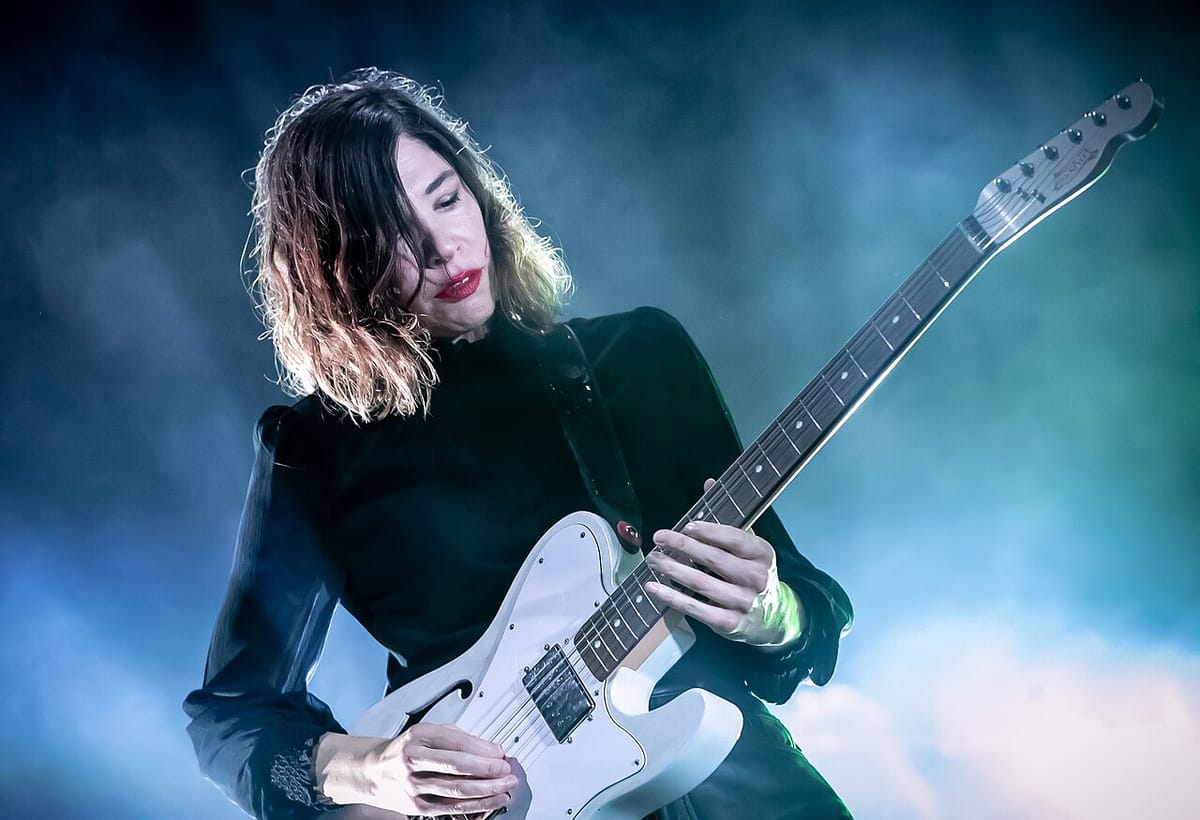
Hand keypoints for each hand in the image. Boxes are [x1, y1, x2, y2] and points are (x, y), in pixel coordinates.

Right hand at [315, 724, 514, 816]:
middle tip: (507, 770)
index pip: (457, 743)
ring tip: (505, 787)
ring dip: (487, 790)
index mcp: (419, 737)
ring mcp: (414, 785)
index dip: (483, 749)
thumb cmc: (405, 749)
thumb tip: (491, 749)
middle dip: (488, 770)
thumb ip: (459, 738)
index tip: (501, 753)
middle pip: (458, 767)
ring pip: (457, 790)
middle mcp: (414, 760)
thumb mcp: (428, 732)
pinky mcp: (417, 806)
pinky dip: (475, 806)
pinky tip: (490, 801)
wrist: (374, 771)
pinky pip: (451, 808)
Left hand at [645, 481, 805, 647]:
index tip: (686, 526)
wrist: (773, 617)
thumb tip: (708, 482)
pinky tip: (654, 587)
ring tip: (653, 559)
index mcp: (762, 553)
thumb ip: (727, 517)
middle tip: (659, 538)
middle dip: (683, 546)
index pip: (734, 538)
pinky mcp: (729, 623)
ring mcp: (743, 602)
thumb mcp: (749, 546)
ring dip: (673, 570)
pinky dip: (672, 597)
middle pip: (714, 559)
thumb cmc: (752, 573)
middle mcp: (755, 577)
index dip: (709, 531)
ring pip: (701, 583)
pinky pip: (696, 608)